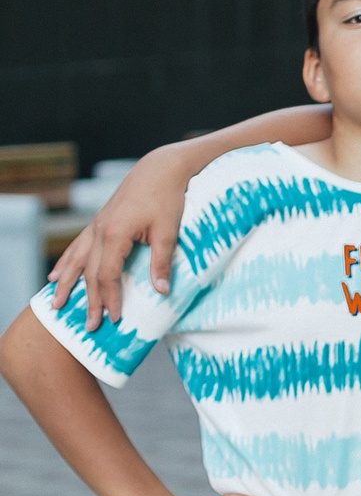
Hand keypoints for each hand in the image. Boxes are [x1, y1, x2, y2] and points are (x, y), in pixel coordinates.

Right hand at [47, 143, 196, 329]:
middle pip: (89, 273)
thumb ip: (162, 262)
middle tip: (90, 326)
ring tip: (57, 305)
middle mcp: (100, 231)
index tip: (115, 318)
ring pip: (76, 261)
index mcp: (115, 235)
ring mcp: (96, 226)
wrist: (160, 169)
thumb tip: (162, 292)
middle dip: (89, 301)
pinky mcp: (99, 222)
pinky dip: (67, 263)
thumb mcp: (168, 231)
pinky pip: (77, 247)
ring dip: (68, 285)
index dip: (110, 298)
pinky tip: (57, 276)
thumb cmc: (168, 198)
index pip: (107, 275)